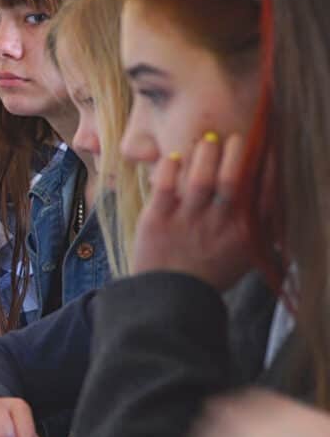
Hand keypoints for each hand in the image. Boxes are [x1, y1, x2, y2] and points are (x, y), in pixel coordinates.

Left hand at [132, 133, 253, 290]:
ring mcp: (188, 221)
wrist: (168, 299)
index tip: (268, 144)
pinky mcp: (157, 220)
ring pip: (200, 179)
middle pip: (232, 179)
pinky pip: (164, 186)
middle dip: (236, 152)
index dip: (268, 164)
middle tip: (235, 137)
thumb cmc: (209, 275)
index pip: (264, 192)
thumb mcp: (245, 257)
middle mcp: (219, 225)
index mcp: (244, 233)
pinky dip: (170, 168)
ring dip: (205, 154)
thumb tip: (279, 203)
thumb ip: (262, 232)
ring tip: (208, 140)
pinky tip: (173, 158)